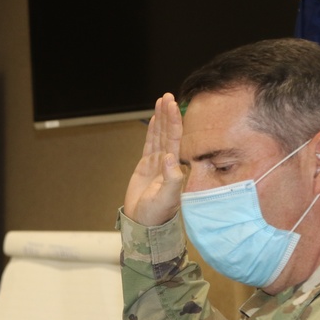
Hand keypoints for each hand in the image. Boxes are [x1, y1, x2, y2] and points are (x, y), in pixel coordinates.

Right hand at [123, 93, 183, 225]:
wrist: (143, 223)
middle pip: (168, 133)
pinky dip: (152, 131)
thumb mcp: (168, 198)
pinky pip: (150, 144)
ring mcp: (157, 163)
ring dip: (161, 119)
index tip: (175, 106)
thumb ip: (172, 178)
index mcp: (175, 167)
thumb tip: (169, 157)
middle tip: (168, 96)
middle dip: (169, 115)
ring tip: (161, 101)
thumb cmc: (157, 214)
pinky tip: (155, 120)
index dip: (175, 122)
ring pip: (159, 136)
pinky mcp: (145, 167)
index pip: (176, 139)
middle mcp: (168, 162)